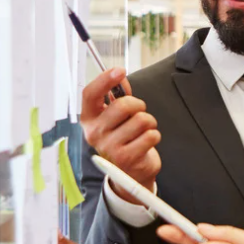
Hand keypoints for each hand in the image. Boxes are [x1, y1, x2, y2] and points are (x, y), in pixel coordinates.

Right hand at [80, 69, 159, 203]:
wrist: (130, 172)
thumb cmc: (124, 138)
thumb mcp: (117, 117)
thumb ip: (118, 96)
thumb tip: (121, 78)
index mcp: (89, 120)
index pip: (90, 94)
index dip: (104, 79)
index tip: (120, 70)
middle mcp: (95, 133)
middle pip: (123, 105)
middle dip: (139, 105)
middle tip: (139, 114)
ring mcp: (109, 147)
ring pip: (141, 120)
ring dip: (149, 122)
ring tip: (143, 131)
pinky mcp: (126, 158)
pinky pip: (151, 135)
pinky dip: (154, 135)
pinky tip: (146, 143)